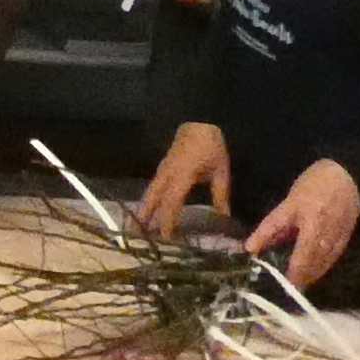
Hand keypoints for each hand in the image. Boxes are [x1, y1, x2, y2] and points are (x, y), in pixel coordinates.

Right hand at [135, 121, 231, 237]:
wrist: (200, 121)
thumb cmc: (211, 146)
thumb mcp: (220, 170)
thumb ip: (220, 195)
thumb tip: (223, 217)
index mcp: (182, 175)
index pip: (172, 201)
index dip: (168, 220)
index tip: (166, 237)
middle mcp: (167, 174)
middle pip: (153, 198)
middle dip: (145, 217)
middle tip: (137, 235)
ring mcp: (162, 170)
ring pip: (149, 193)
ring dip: (143, 210)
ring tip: (136, 227)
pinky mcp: (162, 168)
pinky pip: (152, 188)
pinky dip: (148, 201)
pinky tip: (147, 211)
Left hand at [243, 158, 359, 287]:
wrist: (348, 175)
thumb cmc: (314, 185)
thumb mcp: (289, 202)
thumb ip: (272, 227)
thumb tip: (252, 247)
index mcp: (309, 223)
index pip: (298, 256)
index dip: (290, 272)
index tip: (281, 283)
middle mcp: (325, 232)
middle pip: (311, 261)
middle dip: (300, 277)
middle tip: (288, 288)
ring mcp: (338, 235)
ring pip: (324, 262)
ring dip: (311, 275)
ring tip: (299, 286)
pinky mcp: (347, 237)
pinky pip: (334, 257)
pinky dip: (323, 267)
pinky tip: (315, 273)